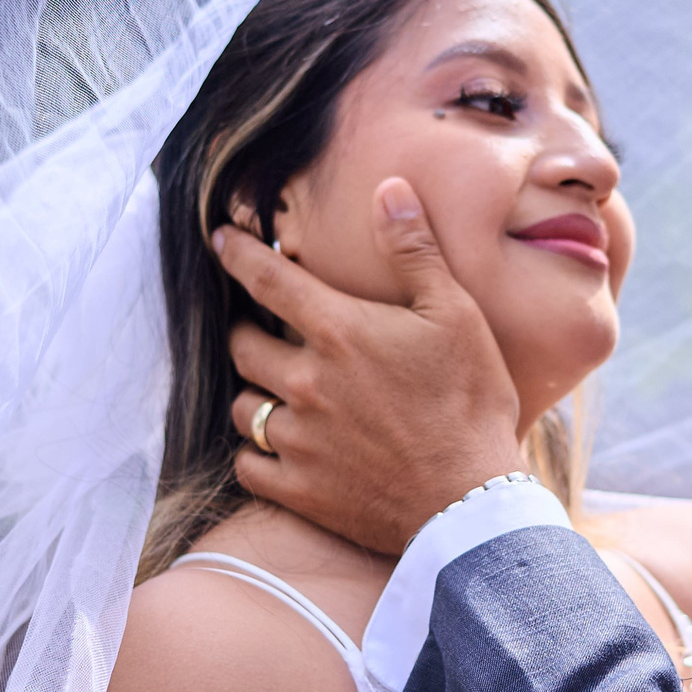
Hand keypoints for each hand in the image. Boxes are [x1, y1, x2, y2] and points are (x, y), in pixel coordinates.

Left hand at [214, 177, 526, 555]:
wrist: (470, 503)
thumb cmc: (471, 402)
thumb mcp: (456, 315)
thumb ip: (414, 250)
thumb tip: (388, 188)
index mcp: (339, 332)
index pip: (267, 279)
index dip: (238, 254)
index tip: (220, 240)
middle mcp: (305, 382)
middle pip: (242, 346)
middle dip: (247, 331)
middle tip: (263, 330)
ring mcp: (297, 440)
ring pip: (243, 406)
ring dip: (254, 393)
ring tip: (276, 391)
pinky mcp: (299, 489)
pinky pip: (248, 464)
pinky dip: (256, 453)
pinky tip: (276, 448)